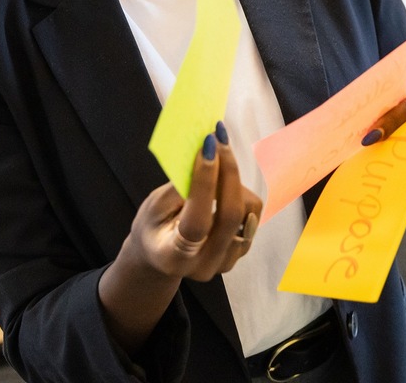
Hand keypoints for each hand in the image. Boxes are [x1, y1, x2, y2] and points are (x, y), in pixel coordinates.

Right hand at [128, 122, 262, 280]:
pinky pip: (252, 215)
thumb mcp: (154, 207)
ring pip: (247, 212)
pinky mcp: (241, 252)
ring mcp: (226, 261)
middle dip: (228, 172)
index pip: (197, 220)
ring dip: (234, 181)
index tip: (208, 146)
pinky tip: (222, 185)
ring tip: (216, 165)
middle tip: (219, 140)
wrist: (163, 257)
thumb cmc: (154, 227)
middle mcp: (204, 265)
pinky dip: (240, 193)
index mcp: (174, 256)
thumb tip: (206, 156)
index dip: (205, 182)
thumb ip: (179, 188)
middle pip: (230, 216)